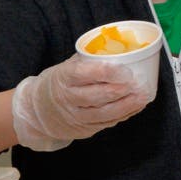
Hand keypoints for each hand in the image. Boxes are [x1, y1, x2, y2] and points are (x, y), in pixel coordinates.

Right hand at [12, 55, 153, 151]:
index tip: (127, 70)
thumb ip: (91, 60)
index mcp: (64, 77)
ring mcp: (75, 116)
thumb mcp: (69, 66)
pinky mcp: (83, 129)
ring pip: (104, 113)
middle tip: (140, 84)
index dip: (108, 72)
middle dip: (121, 90)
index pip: (86, 74)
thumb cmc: (61, 82)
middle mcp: (68, 98)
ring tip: (143, 97)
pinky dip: (124, 115)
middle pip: (97, 95)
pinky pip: (106, 123)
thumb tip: (124, 50)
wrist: (38, 110)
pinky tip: (136, 107)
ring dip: (127, 106)